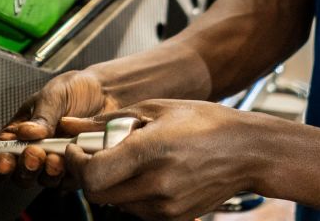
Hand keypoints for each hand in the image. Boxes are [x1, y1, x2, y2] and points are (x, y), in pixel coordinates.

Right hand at [0, 69, 119, 187]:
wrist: (107, 92)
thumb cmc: (75, 89)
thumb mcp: (54, 95)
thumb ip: (41, 116)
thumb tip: (25, 133)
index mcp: (20, 132)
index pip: (0, 154)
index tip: (5, 160)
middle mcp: (35, 150)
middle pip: (19, 173)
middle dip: (23, 168)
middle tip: (33, 155)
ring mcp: (55, 162)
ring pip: (43, 180)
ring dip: (46, 173)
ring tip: (54, 159)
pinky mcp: (76, 169)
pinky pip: (69, 181)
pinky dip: (68, 174)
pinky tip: (71, 160)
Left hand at [63, 99, 261, 220]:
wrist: (247, 151)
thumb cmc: (207, 123)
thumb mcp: (156, 109)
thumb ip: (109, 121)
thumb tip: (72, 125)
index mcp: (151, 152)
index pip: (93, 173)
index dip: (75, 162)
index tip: (75, 148)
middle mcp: (157, 185)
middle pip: (97, 193)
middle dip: (88, 173)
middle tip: (95, 153)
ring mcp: (166, 207)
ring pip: (114, 203)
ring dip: (110, 182)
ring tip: (129, 159)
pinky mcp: (173, 218)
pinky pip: (135, 209)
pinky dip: (130, 192)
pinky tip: (147, 172)